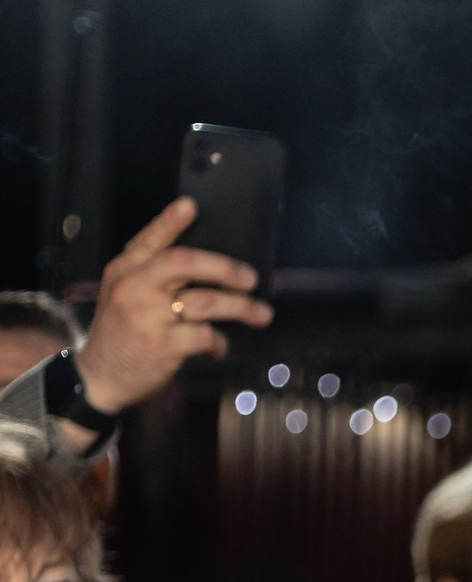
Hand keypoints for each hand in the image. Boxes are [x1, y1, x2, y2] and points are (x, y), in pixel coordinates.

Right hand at [76, 197, 273, 415]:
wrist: (101, 375)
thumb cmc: (124, 331)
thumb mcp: (125, 294)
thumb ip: (152, 274)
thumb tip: (206, 263)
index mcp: (125, 269)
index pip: (150, 240)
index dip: (170, 221)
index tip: (191, 206)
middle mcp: (133, 287)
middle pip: (185, 263)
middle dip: (225, 268)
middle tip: (251, 278)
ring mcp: (146, 316)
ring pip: (205, 302)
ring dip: (241, 308)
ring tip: (261, 314)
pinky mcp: (161, 345)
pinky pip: (206, 335)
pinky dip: (220, 342)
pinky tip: (220, 346)